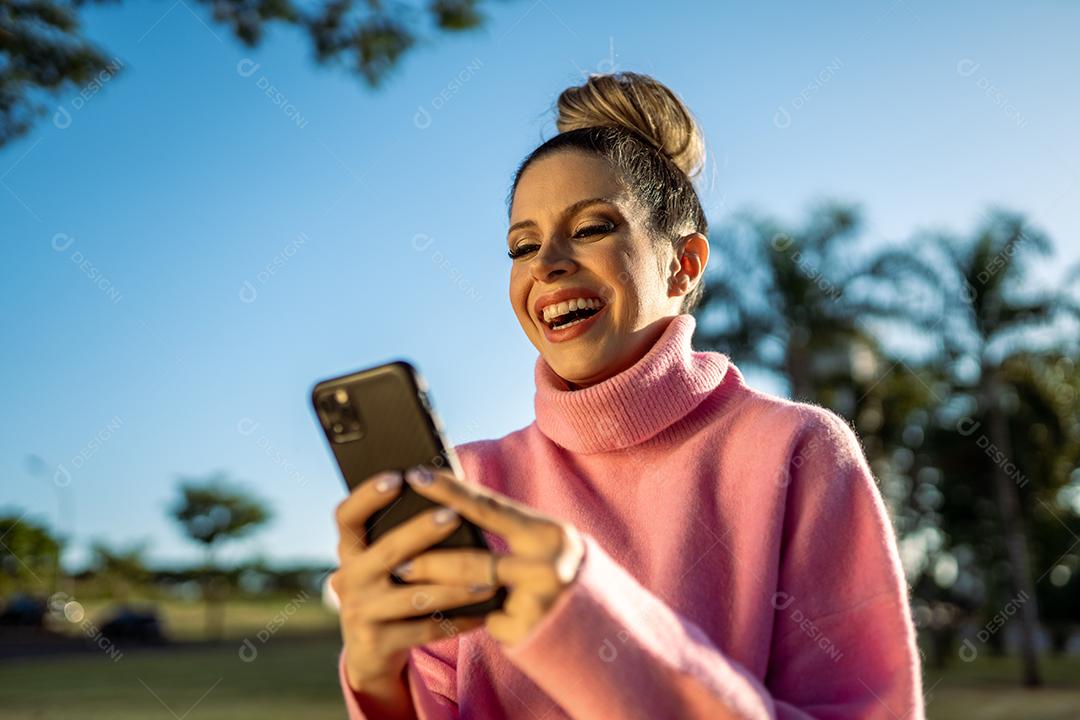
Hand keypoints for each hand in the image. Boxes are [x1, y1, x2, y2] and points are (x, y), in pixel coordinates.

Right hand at [330, 470, 498, 690]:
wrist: (371, 652)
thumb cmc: (391, 590)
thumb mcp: (385, 564)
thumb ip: (400, 535)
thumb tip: (447, 497)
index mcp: (349, 552)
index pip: (347, 516)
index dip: (368, 495)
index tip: (399, 476)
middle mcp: (347, 579)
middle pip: (386, 550)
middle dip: (421, 531)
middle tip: (454, 514)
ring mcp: (359, 612)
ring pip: (413, 595)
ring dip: (454, 585)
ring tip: (488, 577)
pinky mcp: (375, 643)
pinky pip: (424, 629)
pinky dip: (457, 621)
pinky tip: (484, 613)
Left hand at [396, 464, 585, 647]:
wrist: (599, 622)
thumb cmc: (554, 570)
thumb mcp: (540, 543)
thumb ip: (505, 528)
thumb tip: (447, 507)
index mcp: (550, 534)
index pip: (491, 507)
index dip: (450, 491)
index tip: (416, 476)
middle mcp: (549, 567)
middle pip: (474, 560)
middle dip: (430, 558)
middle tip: (397, 556)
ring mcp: (539, 603)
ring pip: (472, 590)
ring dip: (434, 587)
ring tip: (405, 578)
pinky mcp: (528, 632)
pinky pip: (486, 620)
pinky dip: (471, 615)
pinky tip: (457, 614)